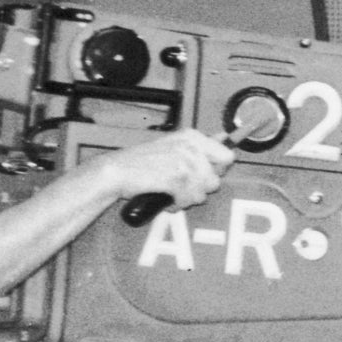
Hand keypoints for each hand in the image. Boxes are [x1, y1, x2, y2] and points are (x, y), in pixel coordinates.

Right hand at [101, 134, 235, 208]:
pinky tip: (166, 198)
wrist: (114, 171)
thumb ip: (198, 147)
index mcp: (192, 137)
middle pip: (215, 180)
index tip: (202, 175)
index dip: (217, 170)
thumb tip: (225, 139)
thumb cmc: (141, 162)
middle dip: (199, 188)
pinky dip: (177, 204)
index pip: (227, 157)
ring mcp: (184, 163)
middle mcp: (191, 147)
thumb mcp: (172, 146)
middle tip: (180, 186)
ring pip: (203, 194)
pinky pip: (189, 201)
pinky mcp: (176, 179)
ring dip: (187, 198)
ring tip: (170, 192)